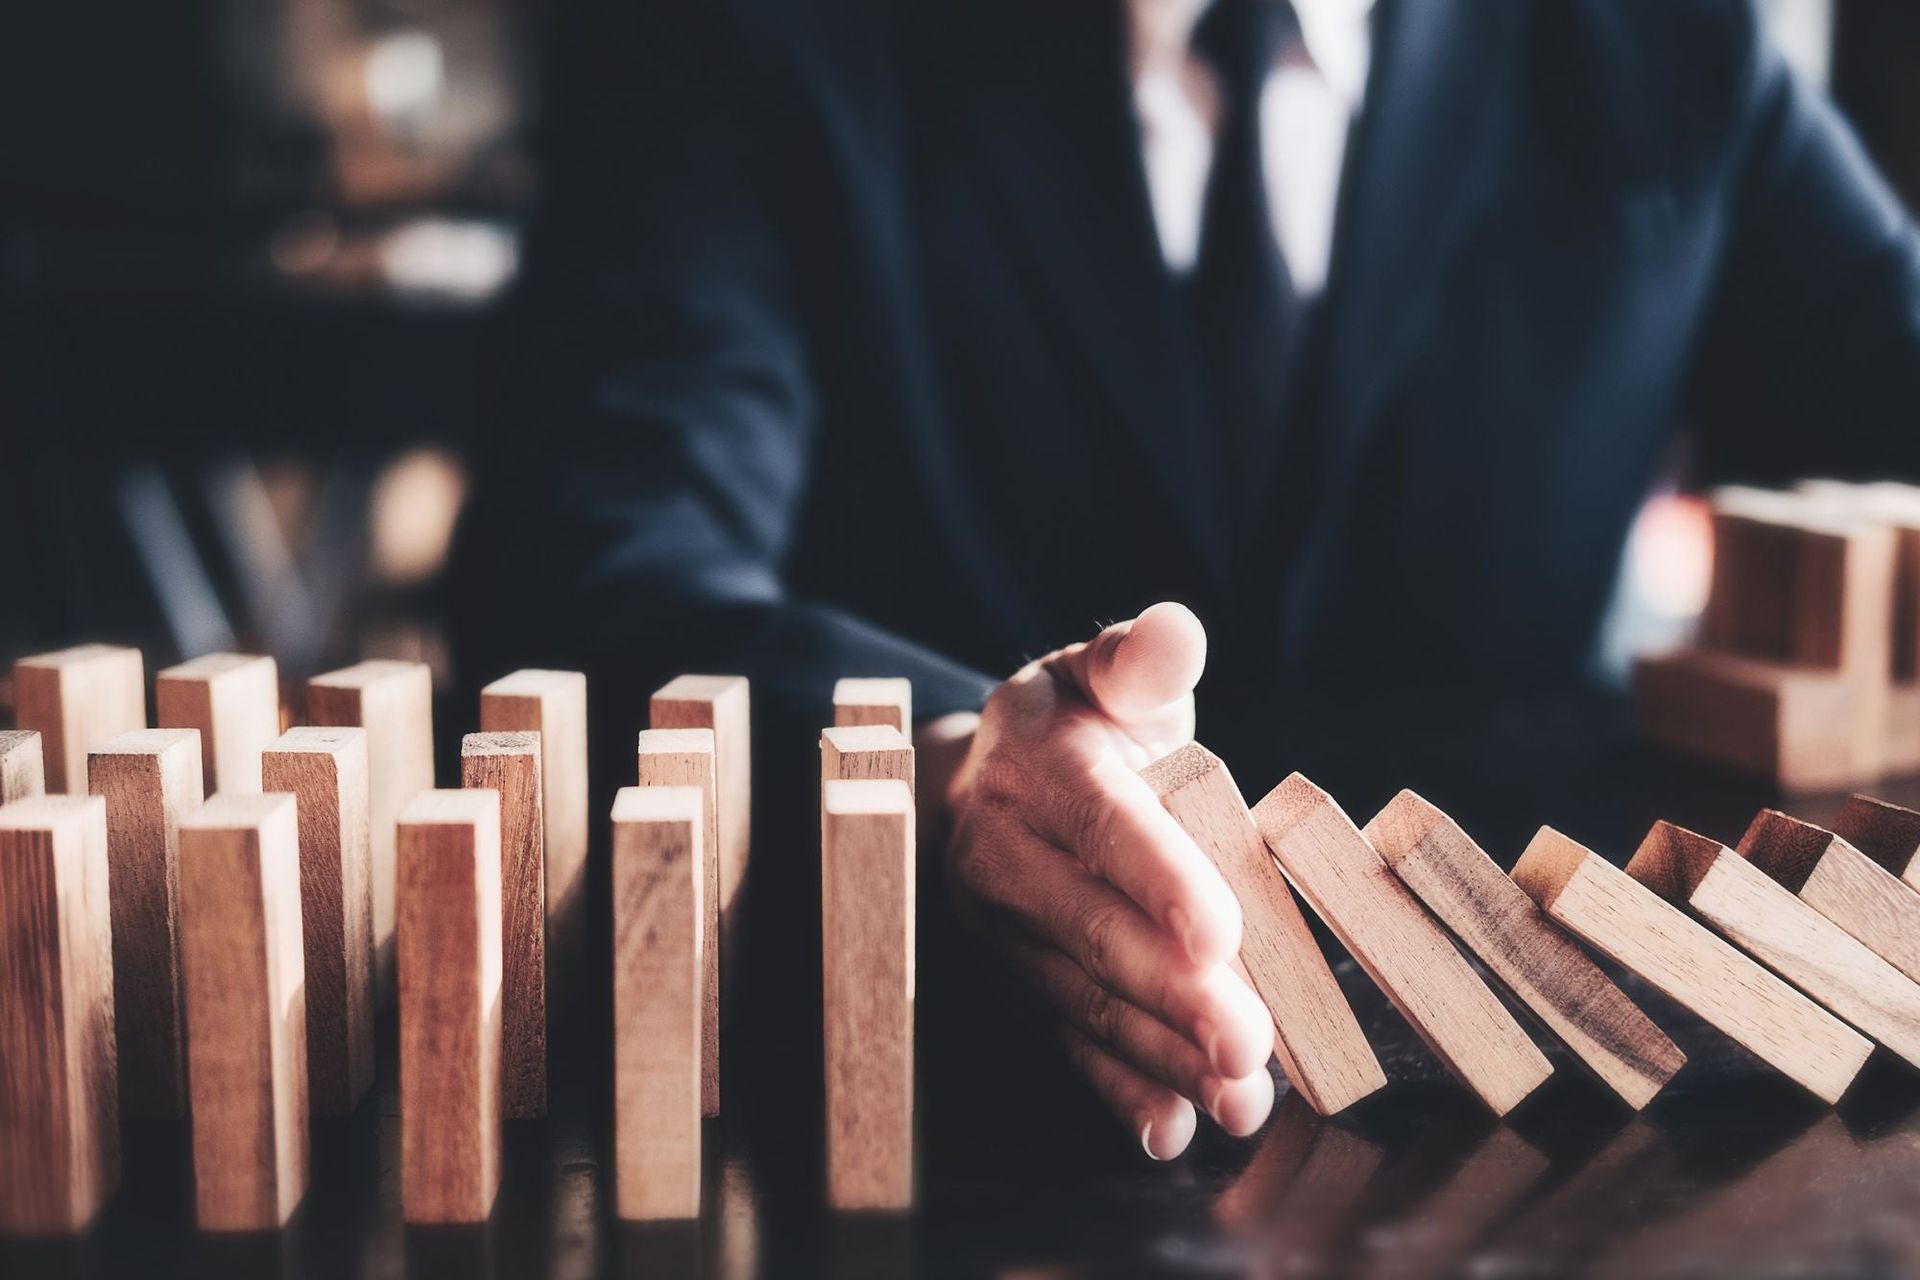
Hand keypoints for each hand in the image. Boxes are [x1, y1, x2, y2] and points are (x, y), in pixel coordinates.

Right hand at [928, 603, 1275, 1157]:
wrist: (980, 782)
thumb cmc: (1075, 723)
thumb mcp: (1102, 672)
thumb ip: (1143, 657)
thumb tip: (1175, 633)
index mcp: (1033, 767)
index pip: (1100, 824)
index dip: (1158, 877)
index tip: (1219, 931)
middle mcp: (1004, 854)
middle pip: (1093, 929)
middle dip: (1174, 992)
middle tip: (1249, 1041)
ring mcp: (1006, 930)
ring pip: (1086, 998)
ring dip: (1164, 1055)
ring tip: (1240, 1096)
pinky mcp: (1019, 983)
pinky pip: (1067, 1043)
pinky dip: (1119, 1092)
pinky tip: (1173, 1128)